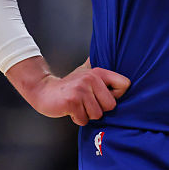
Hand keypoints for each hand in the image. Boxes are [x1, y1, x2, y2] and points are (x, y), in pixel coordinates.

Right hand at [14, 57, 130, 125]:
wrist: (43, 90)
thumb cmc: (68, 85)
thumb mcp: (84, 70)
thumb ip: (97, 65)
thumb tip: (108, 50)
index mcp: (98, 72)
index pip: (125, 85)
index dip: (117, 95)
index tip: (104, 96)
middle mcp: (91, 79)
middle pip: (111, 105)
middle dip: (99, 109)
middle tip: (87, 103)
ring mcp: (81, 90)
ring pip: (97, 115)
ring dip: (87, 115)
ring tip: (79, 106)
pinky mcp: (71, 102)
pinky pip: (84, 120)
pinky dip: (77, 119)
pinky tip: (71, 110)